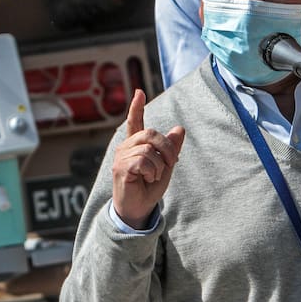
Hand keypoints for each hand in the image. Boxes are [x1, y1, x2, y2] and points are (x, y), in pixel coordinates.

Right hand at [112, 90, 184, 228]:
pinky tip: (147, 179)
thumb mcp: (166, 166)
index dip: (137, 107)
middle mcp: (126, 147)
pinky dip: (152, 172)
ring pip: (149, 150)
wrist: (139, 209)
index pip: (135, 122)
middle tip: (172, 162)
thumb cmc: (149, 187)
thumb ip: (171, 148)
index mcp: (136, 145)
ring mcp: (121, 157)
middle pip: (151, 134)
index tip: (139, 92)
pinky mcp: (120, 168)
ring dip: (159, 166)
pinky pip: (143, 161)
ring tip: (154, 177)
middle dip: (167, 147)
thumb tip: (180, 129)